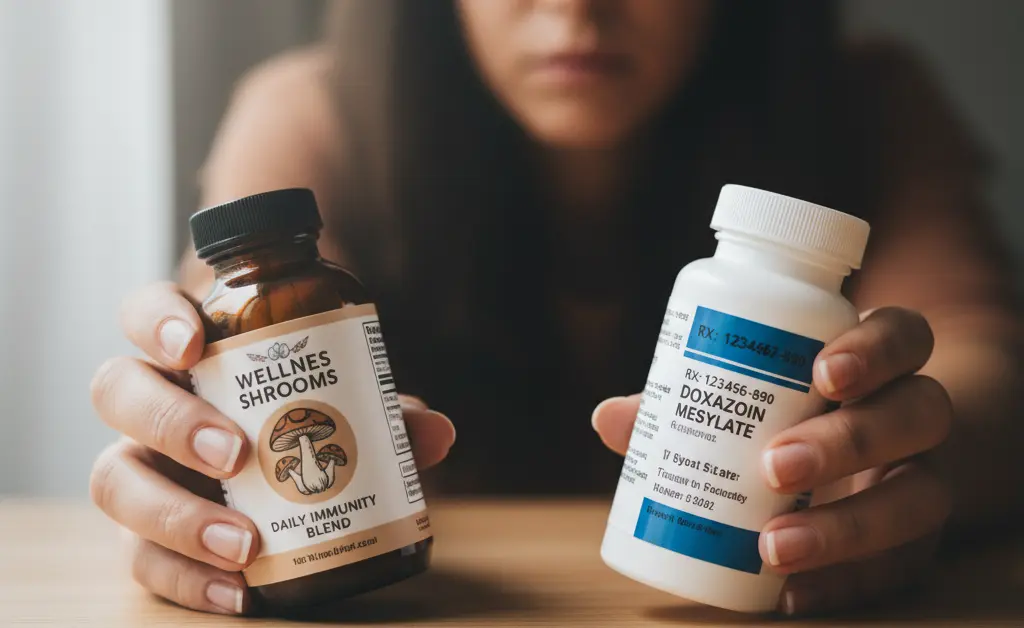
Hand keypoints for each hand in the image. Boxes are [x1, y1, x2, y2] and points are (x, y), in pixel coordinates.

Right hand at [89, 281, 455, 614]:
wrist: (281, 492)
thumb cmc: (305, 430)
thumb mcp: (348, 416)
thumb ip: (385, 418)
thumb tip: (438, 434)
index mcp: (193, 355)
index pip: (147, 313)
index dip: (157, 320)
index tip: (194, 344)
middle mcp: (151, 406)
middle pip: (118, 391)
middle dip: (171, 419)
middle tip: (236, 452)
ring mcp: (141, 470)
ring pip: (113, 480)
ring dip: (174, 513)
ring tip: (244, 544)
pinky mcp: (144, 537)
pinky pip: (142, 560)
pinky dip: (187, 579)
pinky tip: (237, 593)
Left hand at [593, 307, 951, 614]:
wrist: (871, 464)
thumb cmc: (792, 413)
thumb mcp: (748, 397)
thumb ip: (686, 401)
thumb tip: (608, 419)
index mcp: (878, 362)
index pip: (902, 335)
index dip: (874, 348)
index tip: (821, 373)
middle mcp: (912, 416)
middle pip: (918, 412)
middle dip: (851, 439)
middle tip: (776, 466)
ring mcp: (921, 480)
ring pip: (923, 496)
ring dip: (849, 525)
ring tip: (773, 544)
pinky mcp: (914, 544)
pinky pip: (899, 566)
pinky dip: (844, 582)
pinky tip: (791, 592)